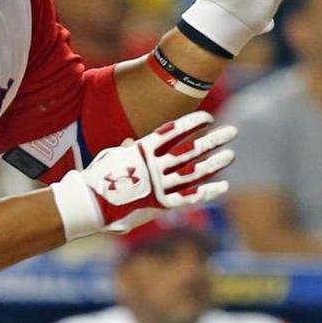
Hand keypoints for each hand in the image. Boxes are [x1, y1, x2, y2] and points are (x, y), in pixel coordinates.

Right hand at [50, 111, 236, 238]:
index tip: (208, 118)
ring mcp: (158, 184)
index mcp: (142, 149)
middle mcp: (154, 165)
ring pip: (193, 171)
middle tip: (232, 132)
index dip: (191, 123)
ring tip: (231, 154)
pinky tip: (223, 186)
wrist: (88, 204)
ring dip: (214, 162)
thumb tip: (131, 143)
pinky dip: (207, 192)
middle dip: (213, 140)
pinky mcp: (160, 204)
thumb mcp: (112, 158)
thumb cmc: (97, 179)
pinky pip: (189, 197)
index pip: (172, 131)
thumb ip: (127, 151)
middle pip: (190, 150)